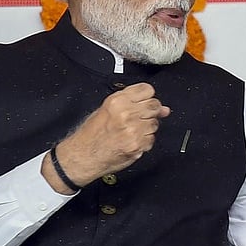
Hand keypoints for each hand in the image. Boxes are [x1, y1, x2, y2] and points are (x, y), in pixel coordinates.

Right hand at [44, 83, 169, 191]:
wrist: (83, 156)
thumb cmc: (91, 135)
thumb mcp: (106, 110)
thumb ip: (132, 104)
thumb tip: (162, 108)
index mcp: (117, 101)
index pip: (147, 89)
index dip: (147, 97)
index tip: (145, 102)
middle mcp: (125, 113)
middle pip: (154, 105)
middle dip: (151, 112)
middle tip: (139, 118)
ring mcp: (133, 130)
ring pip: (155, 123)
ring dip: (147, 128)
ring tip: (131, 131)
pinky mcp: (137, 145)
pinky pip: (151, 139)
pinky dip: (145, 141)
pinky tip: (132, 140)